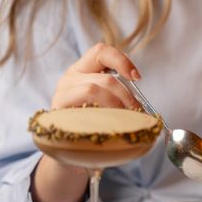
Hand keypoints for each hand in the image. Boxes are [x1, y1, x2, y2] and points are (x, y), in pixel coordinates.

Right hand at [33, 43, 141, 201]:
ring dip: (116, 105)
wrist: (71, 151)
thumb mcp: (106, 103)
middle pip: (105, 78)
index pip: (101, 51)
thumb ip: (118, 94)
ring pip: (93, 89)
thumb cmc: (93, 124)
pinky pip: (82, 107)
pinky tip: (107, 126)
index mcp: (83, 69)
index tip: (137, 78)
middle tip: (137, 112)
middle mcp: (69, 77)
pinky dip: (101, 115)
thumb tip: (144, 106)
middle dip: (127, 95)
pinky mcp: (57, 111)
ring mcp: (61, 93)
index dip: (122, 61)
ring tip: (124, 120)